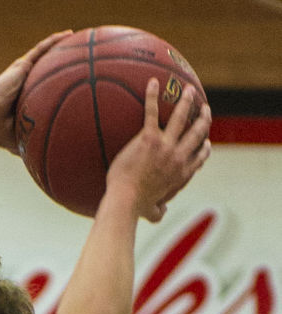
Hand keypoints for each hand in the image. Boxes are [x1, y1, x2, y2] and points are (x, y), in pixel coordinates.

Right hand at [0, 34, 72, 150]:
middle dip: (61, 62)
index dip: (56, 84)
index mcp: (24, 97)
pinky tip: (68, 34)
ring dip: (60, 46)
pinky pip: (41, 50)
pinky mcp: (21, 65)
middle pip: (47, 69)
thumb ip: (30, 145)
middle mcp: (24, 82)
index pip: (43, 88)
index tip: (73, 84)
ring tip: (77, 39)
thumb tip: (40, 164)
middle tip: (80, 58)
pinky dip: (54, 41)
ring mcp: (23, 71)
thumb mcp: (18, 140)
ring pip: (46, 55)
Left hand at [106, 80, 210, 222]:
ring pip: (180, 118)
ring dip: (186, 102)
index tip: (207, 142)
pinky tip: (152, 82)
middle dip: (203, 119)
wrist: (125, 202)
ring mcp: (164, 146)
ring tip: (189, 90)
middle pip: (196, 134)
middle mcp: (177, 157)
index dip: (204, 149)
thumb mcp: (152, 212)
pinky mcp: (148, 140)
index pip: (199, 159)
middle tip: (204, 108)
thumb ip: (159, 211)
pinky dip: (151, 96)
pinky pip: (150, 112)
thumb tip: (161, 213)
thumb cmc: (135, 209)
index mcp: (180, 174)